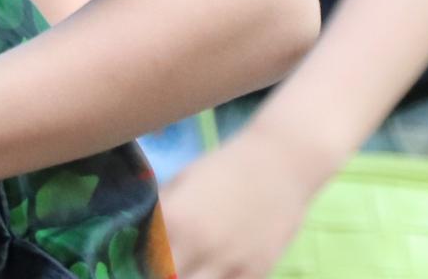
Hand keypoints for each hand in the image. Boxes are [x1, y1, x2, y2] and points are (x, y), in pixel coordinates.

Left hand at [158, 128, 323, 278]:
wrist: (281, 161)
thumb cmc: (228, 164)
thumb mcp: (184, 179)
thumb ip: (163, 209)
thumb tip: (145, 232)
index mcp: (175, 218)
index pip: (148, 258)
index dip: (147, 261)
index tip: (150, 258)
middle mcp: (198, 244)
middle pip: (169, 278)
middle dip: (167, 273)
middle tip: (174, 263)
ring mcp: (229, 261)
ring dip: (193, 277)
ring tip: (196, 266)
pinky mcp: (257, 271)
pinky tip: (219, 270)